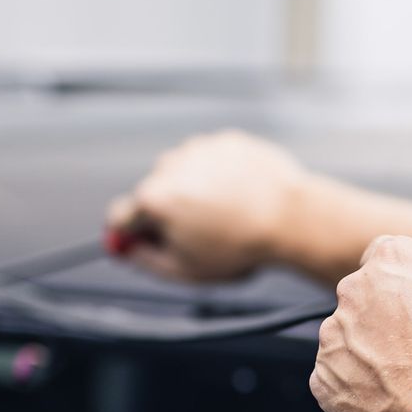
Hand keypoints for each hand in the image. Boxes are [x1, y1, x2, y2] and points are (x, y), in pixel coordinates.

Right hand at [105, 129, 309, 281]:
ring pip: (184, 174)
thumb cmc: (240, 247)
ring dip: (194, 190)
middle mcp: (169, 167)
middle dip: (167, 213)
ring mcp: (199, 149)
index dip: (130, 234)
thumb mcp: (186, 270)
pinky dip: (221, 175)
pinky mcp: (226, 141)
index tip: (141, 241)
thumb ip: (146, 261)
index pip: (120, 217)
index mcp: (153, 199)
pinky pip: (213, 161)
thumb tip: (129, 250)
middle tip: (197, 234)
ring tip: (227, 215)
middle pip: (152, 193)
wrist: (291, 218)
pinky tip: (242, 196)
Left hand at [311, 236, 411, 411]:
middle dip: (383, 322)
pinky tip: (391, 404)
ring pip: (349, 343)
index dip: (402, 285)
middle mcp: (355, 290)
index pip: (386, 258)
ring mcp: (334, 337)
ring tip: (407, 384)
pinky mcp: (323, 381)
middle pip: (363, 301)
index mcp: (394, 258)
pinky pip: (338, 383)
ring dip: (369, 358)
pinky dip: (358, 393)